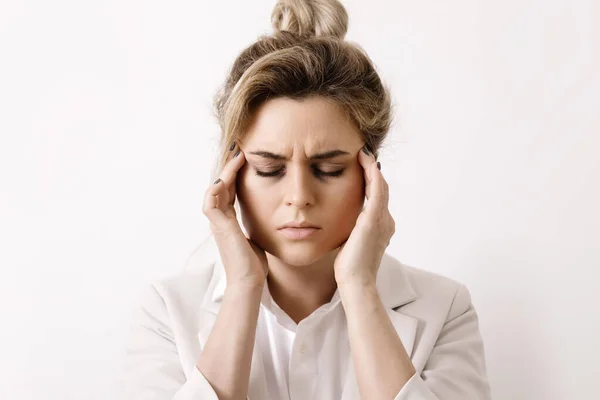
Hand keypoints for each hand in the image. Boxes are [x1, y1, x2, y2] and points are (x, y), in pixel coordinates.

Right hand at [202, 144, 267, 287]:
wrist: (249, 281)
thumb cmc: (254, 264)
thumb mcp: (258, 235)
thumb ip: (258, 223)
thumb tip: (272, 215)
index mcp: (228, 220)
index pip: (229, 190)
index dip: (235, 173)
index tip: (245, 158)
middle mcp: (220, 219)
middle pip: (221, 185)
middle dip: (229, 167)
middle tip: (239, 149)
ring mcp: (217, 223)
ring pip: (214, 190)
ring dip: (224, 173)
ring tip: (236, 158)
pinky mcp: (219, 227)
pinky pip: (210, 203)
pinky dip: (215, 190)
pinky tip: (226, 179)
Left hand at [333, 146, 394, 286]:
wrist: (355, 282)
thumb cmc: (350, 268)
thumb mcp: (351, 243)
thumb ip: (352, 230)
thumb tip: (345, 222)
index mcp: (382, 227)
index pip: (377, 197)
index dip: (371, 181)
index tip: (362, 167)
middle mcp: (386, 221)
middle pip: (381, 189)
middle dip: (372, 171)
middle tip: (363, 155)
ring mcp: (382, 220)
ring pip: (381, 186)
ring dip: (372, 168)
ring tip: (363, 154)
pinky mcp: (374, 220)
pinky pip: (377, 190)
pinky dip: (372, 174)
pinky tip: (366, 162)